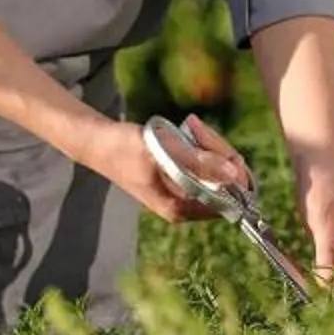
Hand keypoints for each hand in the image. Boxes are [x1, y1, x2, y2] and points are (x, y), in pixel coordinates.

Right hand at [92, 113, 252, 224]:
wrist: (99, 143)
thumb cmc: (122, 149)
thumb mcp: (161, 152)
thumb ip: (197, 162)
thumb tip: (234, 172)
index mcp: (181, 210)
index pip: (229, 197)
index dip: (232, 170)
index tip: (212, 142)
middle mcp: (187, 207)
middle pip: (227, 182)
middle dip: (217, 149)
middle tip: (194, 126)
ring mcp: (187, 193)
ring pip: (219, 168)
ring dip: (209, 143)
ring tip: (189, 124)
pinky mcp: (184, 179)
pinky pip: (208, 162)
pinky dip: (203, 144)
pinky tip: (189, 129)